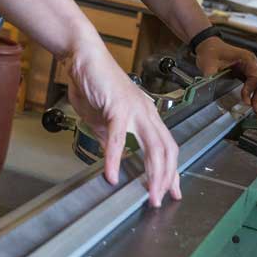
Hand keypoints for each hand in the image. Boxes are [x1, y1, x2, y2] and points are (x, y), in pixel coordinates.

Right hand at [65, 32, 180, 207]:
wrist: (84, 56)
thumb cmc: (92, 82)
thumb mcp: (102, 118)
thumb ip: (109, 136)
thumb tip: (111, 154)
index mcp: (146, 114)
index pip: (167, 146)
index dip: (172, 171)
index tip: (173, 191)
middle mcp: (146, 112)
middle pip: (167, 150)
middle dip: (168, 178)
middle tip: (161, 200)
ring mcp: (134, 109)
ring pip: (154, 146)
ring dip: (154, 174)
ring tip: (149, 194)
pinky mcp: (117, 107)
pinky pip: (118, 138)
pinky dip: (114, 158)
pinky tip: (111, 174)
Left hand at [194, 36, 256, 114]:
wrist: (208, 46)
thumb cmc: (209, 52)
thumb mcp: (207, 64)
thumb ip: (211, 77)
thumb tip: (209, 91)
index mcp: (246, 58)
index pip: (255, 77)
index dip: (251, 91)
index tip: (245, 101)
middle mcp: (252, 62)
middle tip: (255, 109)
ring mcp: (253, 66)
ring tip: (256, 108)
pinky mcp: (249, 71)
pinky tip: (255, 102)